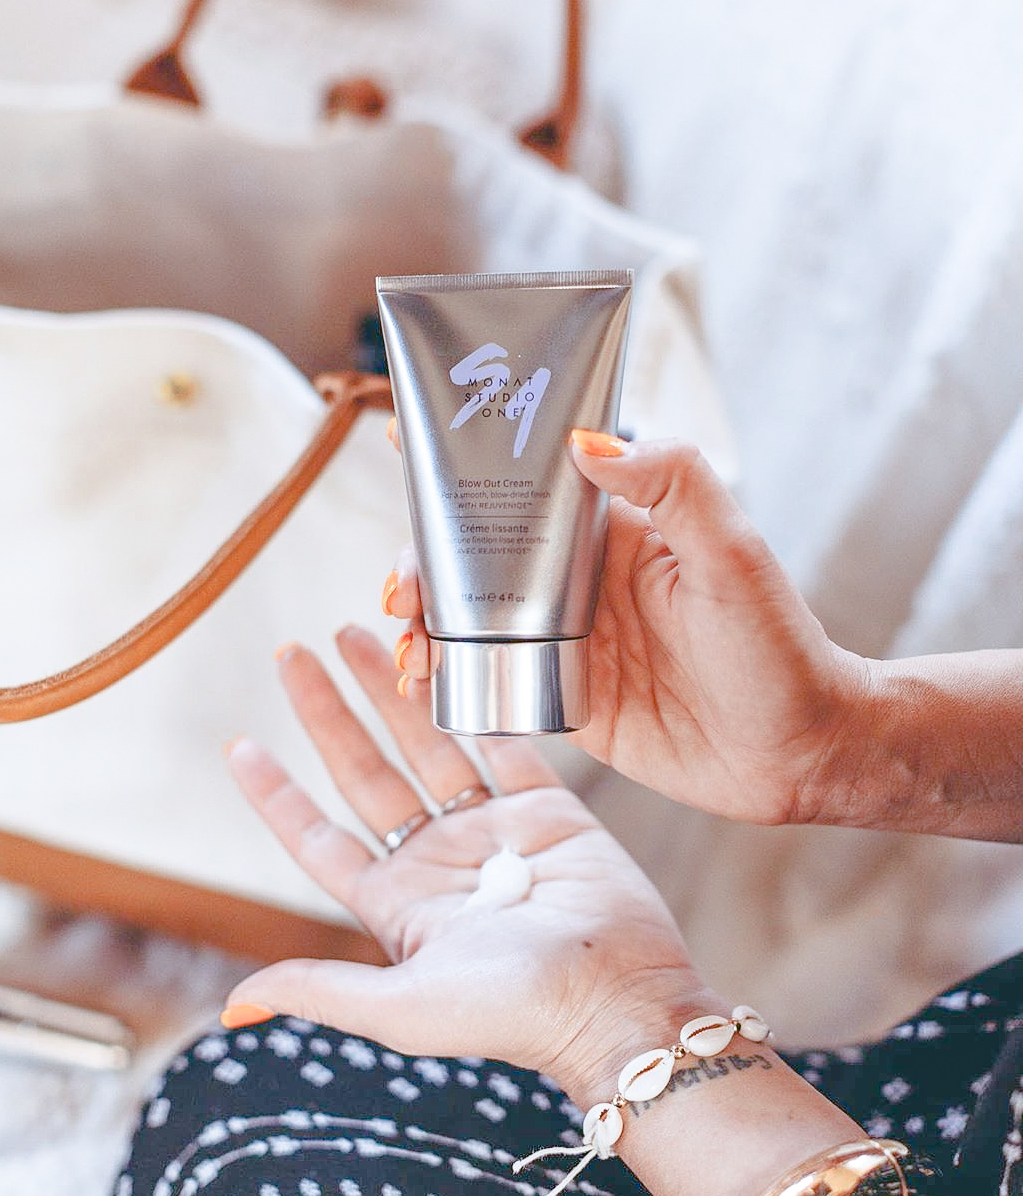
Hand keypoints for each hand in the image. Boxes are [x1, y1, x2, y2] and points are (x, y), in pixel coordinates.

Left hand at [222, 626, 710, 1099]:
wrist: (618, 1000)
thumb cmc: (512, 1016)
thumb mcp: (403, 1008)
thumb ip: (323, 989)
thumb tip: (234, 1003)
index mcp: (396, 904)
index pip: (318, 838)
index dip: (277, 794)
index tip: (239, 746)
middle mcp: (437, 861)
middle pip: (366, 773)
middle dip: (329, 713)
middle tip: (295, 653)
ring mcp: (493, 832)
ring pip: (430, 744)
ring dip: (394, 691)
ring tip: (361, 635)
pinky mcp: (549, 812)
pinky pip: (506, 744)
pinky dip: (479, 703)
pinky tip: (449, 659)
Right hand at [391, 435, 865, 826]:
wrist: (796, 754)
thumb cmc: (780, 648)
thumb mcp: (732, 554)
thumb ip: (673, 485)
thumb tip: (586, 441)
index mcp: (614, 529)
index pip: (526, 478)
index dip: (461, 461)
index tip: (399, 440)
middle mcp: (579, 579)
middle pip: (475, 552)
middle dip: (422, 558)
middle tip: (401, 587)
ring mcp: (565, 639)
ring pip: (469, 615)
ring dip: (423, 619)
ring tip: (406, 640)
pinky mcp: (562, 697)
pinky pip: (486, 678)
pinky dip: (444, 676)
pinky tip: (421, 683)